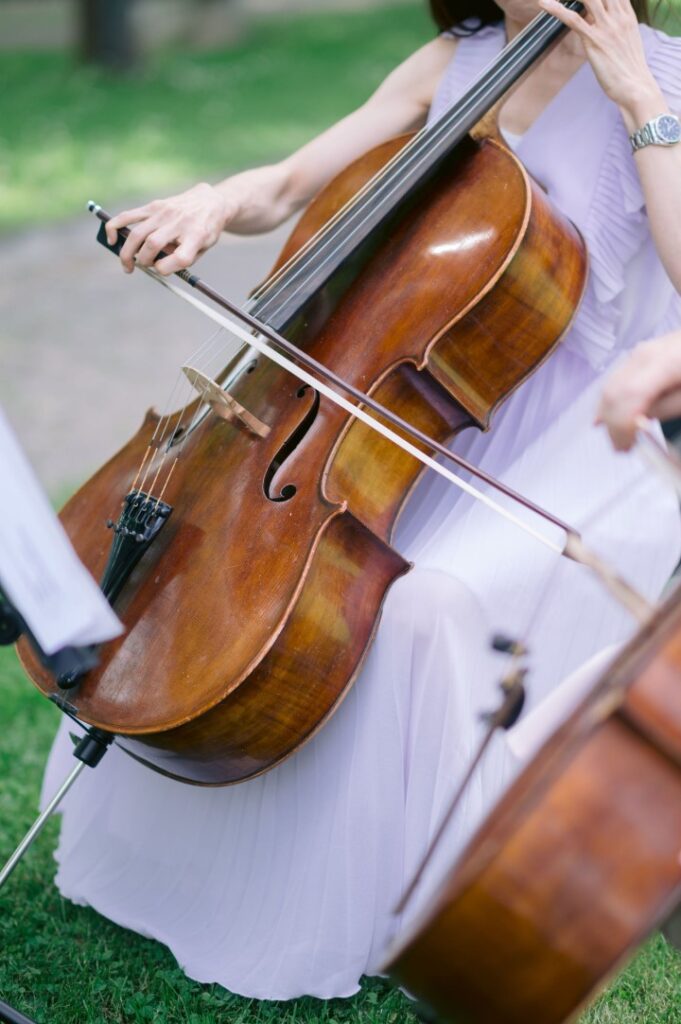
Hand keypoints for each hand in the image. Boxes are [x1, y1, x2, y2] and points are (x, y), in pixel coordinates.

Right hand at [105, 182, 229, 274]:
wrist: (210, 201)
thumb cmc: (206, 230)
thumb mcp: (203, 249)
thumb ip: (182, 260)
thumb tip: (154, 267)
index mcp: (197, 235)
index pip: (180, 257)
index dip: (166, 269)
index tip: (162, 270)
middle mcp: (179, 222)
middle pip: (153, 244)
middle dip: (144, 261)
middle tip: (141, 268)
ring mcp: (164, 213)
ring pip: (137, 233)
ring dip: (127, 252)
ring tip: (127, 265)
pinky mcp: (154, 206)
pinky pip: (128, 216)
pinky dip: (115, 227)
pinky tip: (111, 239)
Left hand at [537, 0, 664, 117]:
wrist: (635, 87)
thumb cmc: (630, 69)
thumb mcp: (628, 40)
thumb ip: (616, 27)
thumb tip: (601, 24)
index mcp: (627, 15)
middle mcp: (618, 16)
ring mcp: (606, 27)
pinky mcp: (594, 40)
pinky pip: (573, 19)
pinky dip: (556, 9)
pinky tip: (544, 3)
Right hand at [596, 331, 680, 449]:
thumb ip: (664, 409)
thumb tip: (636, 422)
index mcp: (665, 361)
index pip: (626, 397)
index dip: (621, 426)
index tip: (626, 447)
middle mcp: (646, 353)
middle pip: (613, 392)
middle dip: (613, 424)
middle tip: (622, 447)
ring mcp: (640, 351)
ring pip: (609, 386)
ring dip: (608, 416)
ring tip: (619, 437)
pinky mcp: (640, 355)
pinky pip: (615, 379)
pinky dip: (610, 401)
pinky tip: (605, 416)